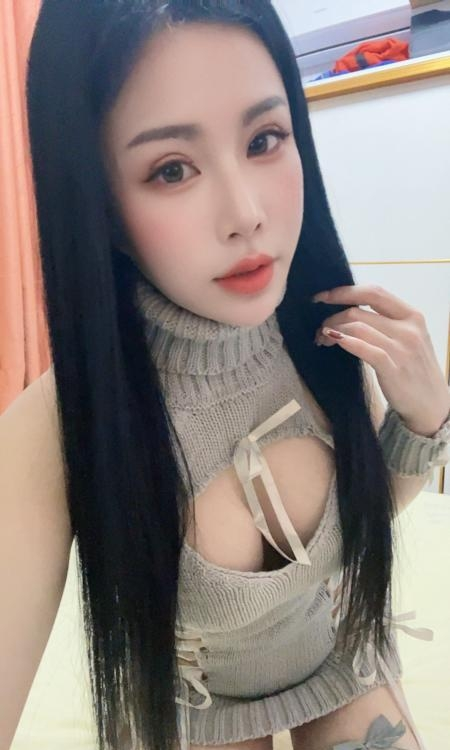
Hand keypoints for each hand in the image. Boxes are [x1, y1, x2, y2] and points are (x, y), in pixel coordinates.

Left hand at [312, 284, 449, 436]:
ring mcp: (402, 348)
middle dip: (332, 316)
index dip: (344, 291)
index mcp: (412, 315)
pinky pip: (363, 348)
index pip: (374, 292)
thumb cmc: (414, 370)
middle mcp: (408, 328)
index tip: (322, 297)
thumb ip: (386, 322)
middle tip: (320, 327)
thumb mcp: (408, 339)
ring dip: (332, 331)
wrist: (431, 405)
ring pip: (356, 327)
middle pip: (359, 311)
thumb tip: (349, 311)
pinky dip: (344, 342)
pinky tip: (333, 341)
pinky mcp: (393, 368)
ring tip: (322, 339)